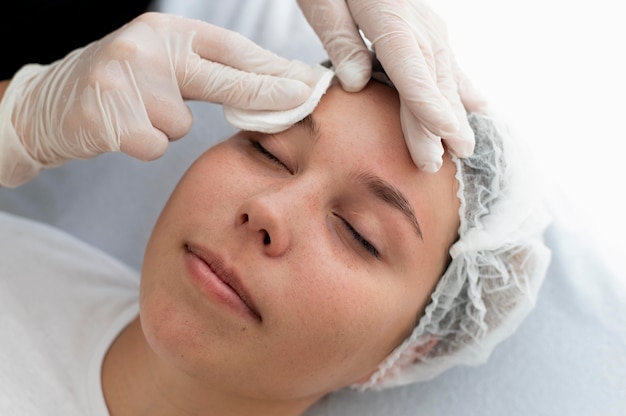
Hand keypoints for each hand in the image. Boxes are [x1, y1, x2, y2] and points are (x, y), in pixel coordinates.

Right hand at [0, 12, 324, 185]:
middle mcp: (146, 47)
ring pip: (181, 124)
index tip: (307, 83)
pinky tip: (117, 130)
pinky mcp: (109, 117)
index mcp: (164, 31)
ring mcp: (125, 79)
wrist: (47, 105)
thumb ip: (204, 72)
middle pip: (223, 77)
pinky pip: (154, 145)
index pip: (230, 49)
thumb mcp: (160, 65)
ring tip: (132, 112)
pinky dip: (142, 144)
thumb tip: (267, 88)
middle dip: (267, 92)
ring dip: (164, 126)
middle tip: (304, 97)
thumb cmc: (117, 87)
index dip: (271, 69)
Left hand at [297, 0, 487, 171]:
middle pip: (431, 83)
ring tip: (464, 148)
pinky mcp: (430, 29)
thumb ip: (341, 41)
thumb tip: (358, 84)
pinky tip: (478, 106)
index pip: (411, 72)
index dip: (427, 108)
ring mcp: (430, 27)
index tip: (441, 139)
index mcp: (391, 18)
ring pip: (446, 77)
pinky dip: (463, 88)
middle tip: (439, 164)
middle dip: (437, 125)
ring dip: (454, 113)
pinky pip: (449, 64)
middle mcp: (419, 25)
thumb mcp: (324, 2)